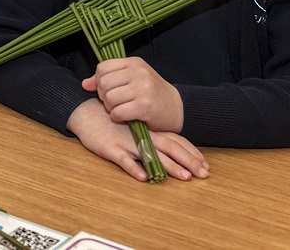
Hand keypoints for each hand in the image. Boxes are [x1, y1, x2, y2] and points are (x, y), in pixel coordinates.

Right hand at [67, 99, 208, 181]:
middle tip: (203, 174)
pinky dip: (133, 167)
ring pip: (151, 154)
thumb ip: (151, 136)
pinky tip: (143, 177)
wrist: (84, 112)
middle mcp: (141, 135)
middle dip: (188, 161)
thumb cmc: (111, 121)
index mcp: (148, 130)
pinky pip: (123, 159)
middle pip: (169, 148)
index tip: (206, 166)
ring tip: (183, 177)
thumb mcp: (134, 126)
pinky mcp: (110, 148)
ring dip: (168, 166)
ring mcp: (126, 142)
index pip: (176, 141)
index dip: (192, 153)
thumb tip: (172, 150)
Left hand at [82, 57, 183, 131]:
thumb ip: (107, 79)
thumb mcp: (131, 80)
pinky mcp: (145, 106)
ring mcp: (143, 89)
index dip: (100, 81)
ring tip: (121, 109)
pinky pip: (117, 112)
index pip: (102, 68)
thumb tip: (84, 84)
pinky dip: (117, 117)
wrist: (178, 109)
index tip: (109, 89)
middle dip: (104, 96)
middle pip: (103, 83)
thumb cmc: (150, 94)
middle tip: (115, 102)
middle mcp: (139, 73)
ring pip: (109, 98)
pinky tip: (125, 117)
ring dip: (111, 108)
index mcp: (134, 63)